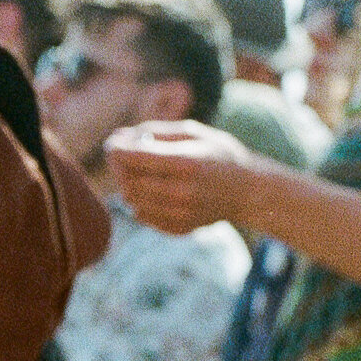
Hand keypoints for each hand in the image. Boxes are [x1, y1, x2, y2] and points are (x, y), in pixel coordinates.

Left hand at [105, 120, 258, 234]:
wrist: (247, 192)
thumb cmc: (219, 154)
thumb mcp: (194, 133)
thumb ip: (157, 132)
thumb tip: (122, 137)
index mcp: (187, 162)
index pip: (137, 158)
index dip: (117, 150)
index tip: (112, 144)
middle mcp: (182, 192)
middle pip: (130, 181)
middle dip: (118, 167)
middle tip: (118, 156)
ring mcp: (180, 214)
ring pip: (132, 201)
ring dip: (127, 184)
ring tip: (135, 170)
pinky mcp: (178, 228)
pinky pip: (143, 216)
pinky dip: (139, 201)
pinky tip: (149, 189)